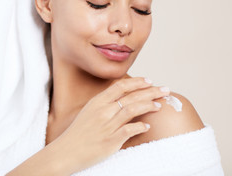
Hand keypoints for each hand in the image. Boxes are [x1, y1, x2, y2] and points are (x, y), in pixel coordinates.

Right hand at [50, 77, 169, 173]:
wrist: (66, 151)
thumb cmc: (78, 131)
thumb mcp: (89, 111)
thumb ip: (105, 103)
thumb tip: (122, 97)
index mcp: (97, 102)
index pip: (120, 86)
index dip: (137, 82)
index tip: (149, 80)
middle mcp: (103, 111)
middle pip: (131, 96)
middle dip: (151, 91)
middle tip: (165, 89)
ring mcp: (106, 125)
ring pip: (132, 110)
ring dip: (148, 106)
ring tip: (159, 105)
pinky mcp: (110, 141)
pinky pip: (129, 130)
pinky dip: (140, 127)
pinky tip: (147, 126)